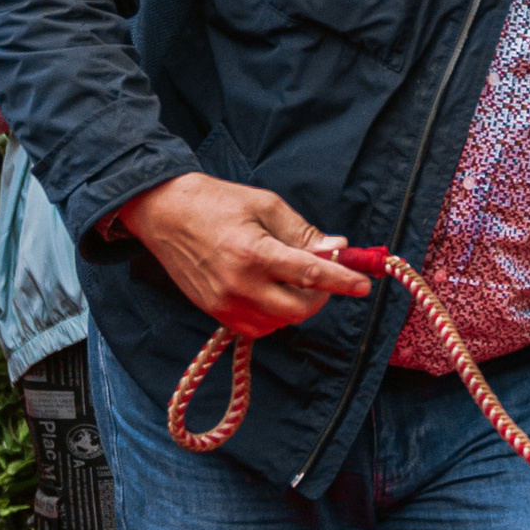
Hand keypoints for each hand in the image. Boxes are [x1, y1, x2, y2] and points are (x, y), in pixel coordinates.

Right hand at [118, 170, 371, 336]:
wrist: (165, 214)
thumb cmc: (217, 202)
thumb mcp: (265, 205)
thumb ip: (303, 232)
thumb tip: (337, 247)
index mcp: (254, 252)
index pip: (310, 274)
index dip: (342, 281)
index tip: (364, 285)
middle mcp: (239, 284)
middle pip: (298, 309)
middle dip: (319, 296)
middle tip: (321, 275)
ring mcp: (225, 303)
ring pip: (279, 322)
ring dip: (296, 305)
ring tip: (291, 279)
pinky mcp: (215, 312)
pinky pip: (257, 327)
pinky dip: (273, 315)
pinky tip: (271, 292)